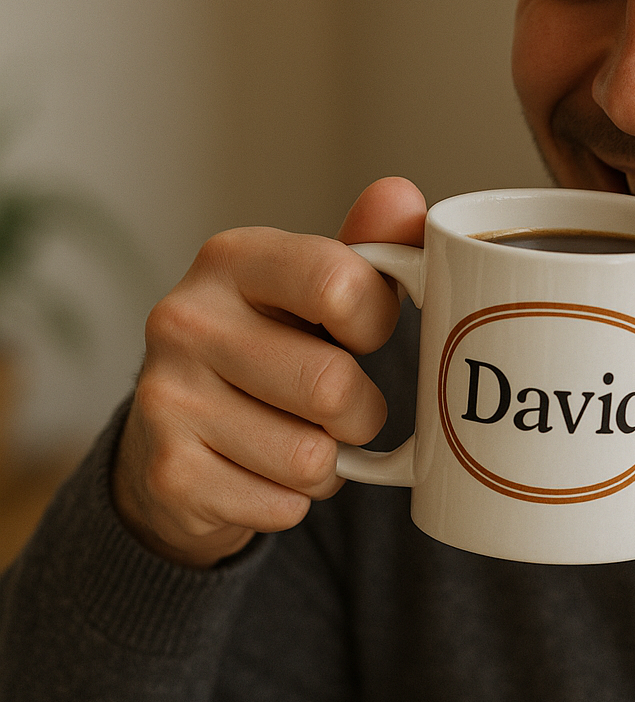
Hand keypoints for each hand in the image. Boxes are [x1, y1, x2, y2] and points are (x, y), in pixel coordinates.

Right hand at [111, 177, 426, 568]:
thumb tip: (402, 195)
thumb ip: (369, 245)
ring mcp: (166, 398)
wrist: (175, 432)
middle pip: (332, 386)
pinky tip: (263, 471)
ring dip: (329, 462)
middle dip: (360, 411)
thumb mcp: (315, 287)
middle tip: (340, 405)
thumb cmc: (271, 344)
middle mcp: (185, 320)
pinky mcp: (167, 474)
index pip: (341, 284)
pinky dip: (293, 500)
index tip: (363, 331)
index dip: (376, 321)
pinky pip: (283, 505)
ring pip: (312, 456)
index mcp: (232, 259)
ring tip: (299, 436)